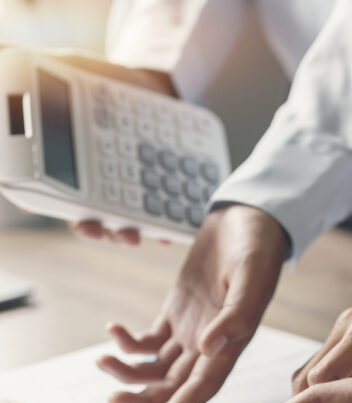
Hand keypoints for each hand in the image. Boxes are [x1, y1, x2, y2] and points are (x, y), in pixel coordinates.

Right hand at [49, 51, 174, 244]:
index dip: (36, 200)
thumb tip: (2, 49)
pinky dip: (163, 229)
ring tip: (130, 237)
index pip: (47, 188)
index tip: (30, 204)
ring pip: (120, 225)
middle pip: (85, 218)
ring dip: (123, 236)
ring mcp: (124, 194)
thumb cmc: (103, 83)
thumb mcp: (70, 68)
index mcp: (67, 164)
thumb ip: (41, 68)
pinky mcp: (154, 195)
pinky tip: (167, 234)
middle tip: (94, 230)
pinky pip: (159, 219)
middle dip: (88, 229)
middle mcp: (93, 186)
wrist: (152, 87)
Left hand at [98, 205, 287, 402]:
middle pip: (172, 387)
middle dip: (143, 398)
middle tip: (114, 400)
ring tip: (103, 361)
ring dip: (129, 372)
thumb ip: (234, 316)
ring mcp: (191, 330)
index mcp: (229, 345)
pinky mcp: (177, 313)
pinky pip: (149, 341)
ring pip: (156, 368)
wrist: (248, 220)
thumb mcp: (250, 279)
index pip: (201, 388)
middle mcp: (209, 345)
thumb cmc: (256, 249)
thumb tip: (207, 348)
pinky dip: (129, 343)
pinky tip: (114, 330)